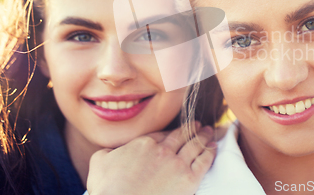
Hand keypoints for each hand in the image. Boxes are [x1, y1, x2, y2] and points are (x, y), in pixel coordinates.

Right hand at [86, 123, 215, 194]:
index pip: (162, 134)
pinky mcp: (188, 180)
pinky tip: (213, 147)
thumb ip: (108, 151)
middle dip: (192, 128)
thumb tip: (111, 150)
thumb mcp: (100, 161)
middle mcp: (163, 150)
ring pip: (195, 145)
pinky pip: (203, 162)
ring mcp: (177, 164)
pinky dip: (210, 152)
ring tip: (209, 131)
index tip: (178, 130)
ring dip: (204, 136)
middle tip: (200, 124)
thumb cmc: (107, 188)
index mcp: (144, 143)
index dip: (172, 132)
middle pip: (182, 135)